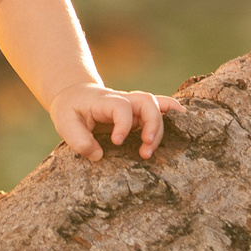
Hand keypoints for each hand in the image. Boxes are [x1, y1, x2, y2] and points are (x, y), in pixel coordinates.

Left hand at [50, 82, 164, 161]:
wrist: (74, 95)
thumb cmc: (71, 110)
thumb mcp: (65, 123)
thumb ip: (78, 140)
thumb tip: (98, 156)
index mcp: (104, 100)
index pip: (121, 107)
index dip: (123, 124)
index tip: (117, 142)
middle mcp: (123, 99)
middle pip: (146, 102)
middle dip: (152, 126)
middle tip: (144, 151)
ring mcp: (133, 104)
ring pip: (157, 105)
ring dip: (160, 128)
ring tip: (151, 151)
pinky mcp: (139, 111)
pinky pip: (161, 107)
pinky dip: (174, 112)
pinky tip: (186, 122)